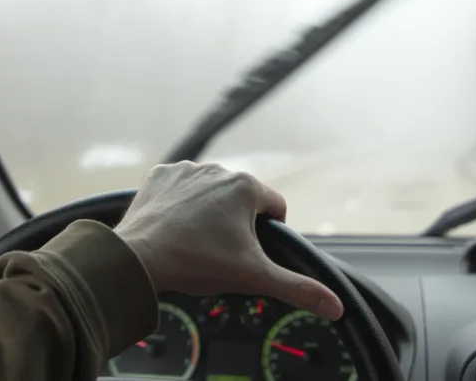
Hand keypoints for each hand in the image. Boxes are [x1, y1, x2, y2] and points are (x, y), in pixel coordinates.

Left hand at [115, 161, 342, 320]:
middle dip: (237, 223)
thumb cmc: (196, 262)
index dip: (269, 232)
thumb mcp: (253, 276)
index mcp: (246, 186)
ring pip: (212, 192)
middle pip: (242, 200)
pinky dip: (182, 202)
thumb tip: (335, 306)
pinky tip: (176, 223)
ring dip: (210, 210)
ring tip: (196, 239)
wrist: (139, 258)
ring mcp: (187, 169)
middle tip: (220, 250)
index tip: (251, 250)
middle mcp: (218, 169)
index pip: (275, 207)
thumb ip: (297, 288)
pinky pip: (181, 187)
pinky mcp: (161, 175)